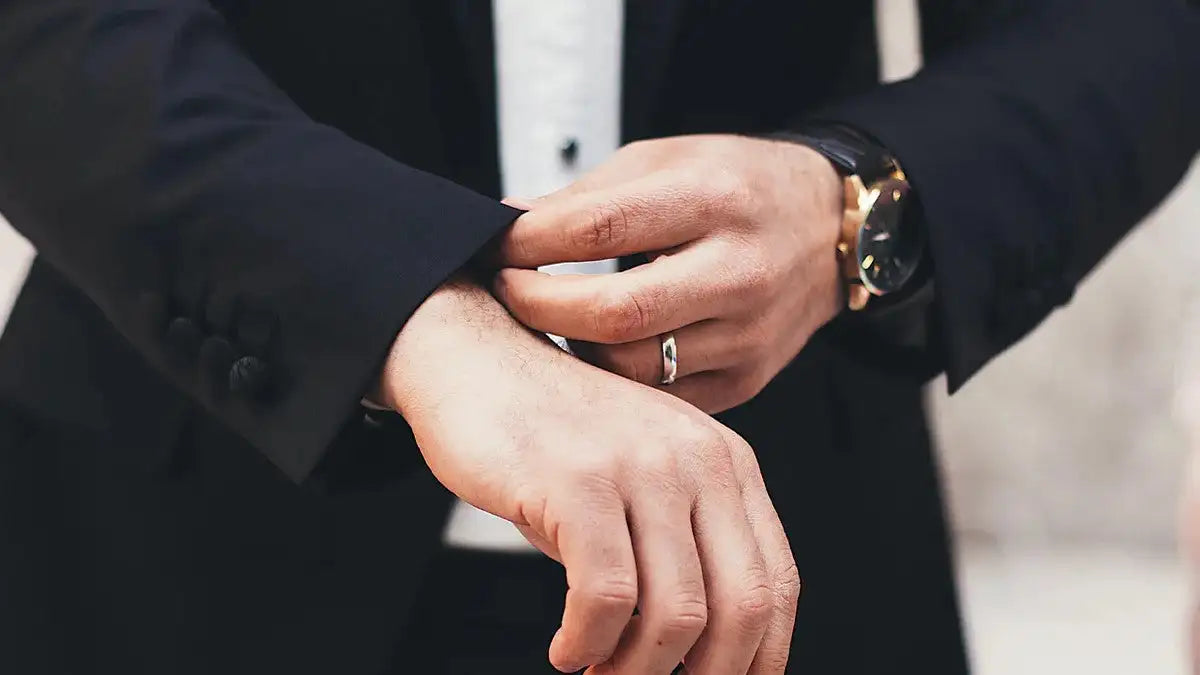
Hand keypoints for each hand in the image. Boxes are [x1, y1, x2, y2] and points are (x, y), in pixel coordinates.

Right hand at [379, 279, 800, 673]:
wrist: (476, 360)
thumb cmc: (554, 433)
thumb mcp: (643, 478)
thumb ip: (680, 545)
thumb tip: (699, 653)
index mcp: (726, 462)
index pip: (777, 583)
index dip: (760, 659)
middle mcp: (696, 459)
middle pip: (743, 607)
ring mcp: (639, 467)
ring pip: (676, 614)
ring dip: (636, 672)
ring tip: (600, 674)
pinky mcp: (578, 481)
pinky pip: (605, 597)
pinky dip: (588, 643)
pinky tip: (567, 650)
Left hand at [493, 134, 843, 412]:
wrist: (828, 229)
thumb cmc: (739, 186)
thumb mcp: (666, 160)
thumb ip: (587, 196)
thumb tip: (506, 222)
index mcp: (714, 200)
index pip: (601, 228)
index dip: (531, 241)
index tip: (497, 245)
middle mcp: (738, 271)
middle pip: (613, 314)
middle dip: (537, 306)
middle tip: (506, 289)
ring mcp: (746, 335)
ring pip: (631, 367)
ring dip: (571, 347)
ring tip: (549, 319)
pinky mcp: (745, 378)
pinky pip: (658, 397)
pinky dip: (614, 378)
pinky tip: (595, 348)